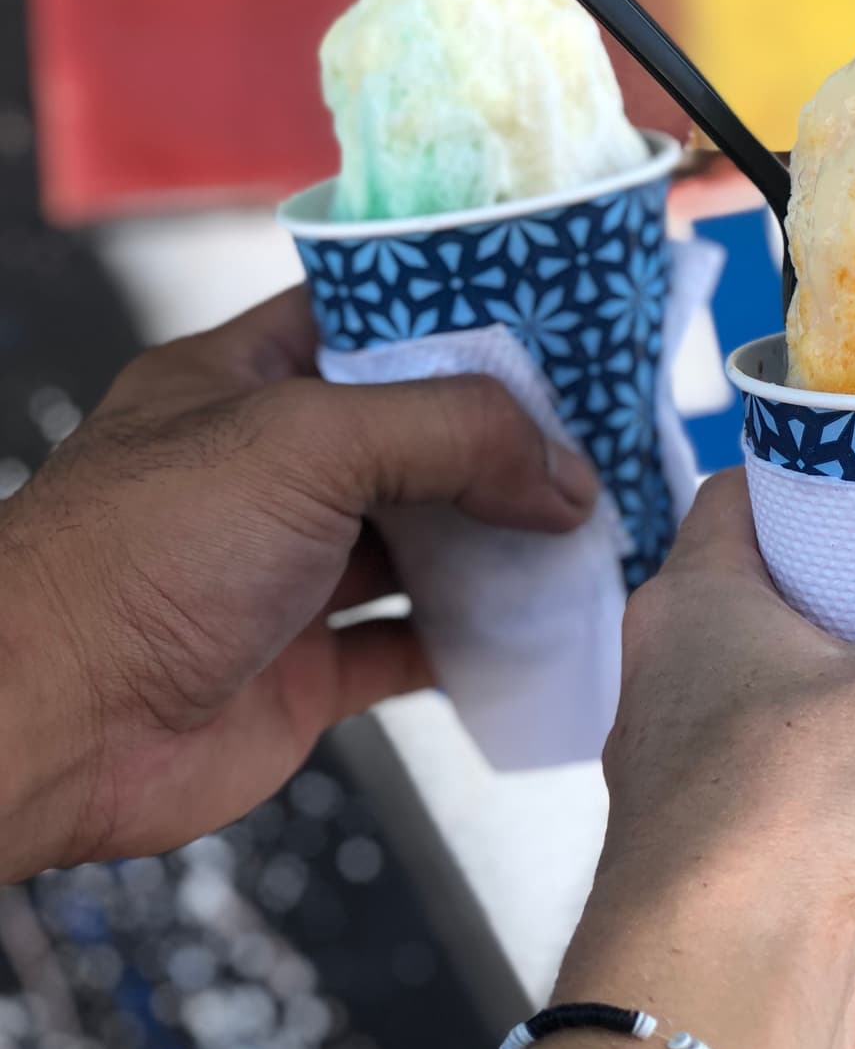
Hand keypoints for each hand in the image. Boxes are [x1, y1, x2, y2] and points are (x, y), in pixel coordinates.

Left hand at [0, 286, 598, 880]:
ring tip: (598, 526)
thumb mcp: (305, 444)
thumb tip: (568, 476)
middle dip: (506, 441)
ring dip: (504, 539)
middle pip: (416, 437)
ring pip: (426, 541)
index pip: (368, 322)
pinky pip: (415, 642)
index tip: (558, 328)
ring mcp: (291, 572)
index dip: (460, 319)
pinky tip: (545, 625)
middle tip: (605, 435)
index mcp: (243, 382)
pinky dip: (481, 638)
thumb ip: (452, 436)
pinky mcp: (308, 667)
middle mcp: (270, 472)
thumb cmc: (143, 558)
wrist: (50, 728)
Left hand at [482, 468, 854, 1048]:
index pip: (745, 498)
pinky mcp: (745, 871)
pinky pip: (826, 799)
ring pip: (808, 707)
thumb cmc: (789, 812)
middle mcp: (682, 686)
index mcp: (695, 606)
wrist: (722, 999)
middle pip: (787, 602)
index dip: (823, 476)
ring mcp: (706, 783)